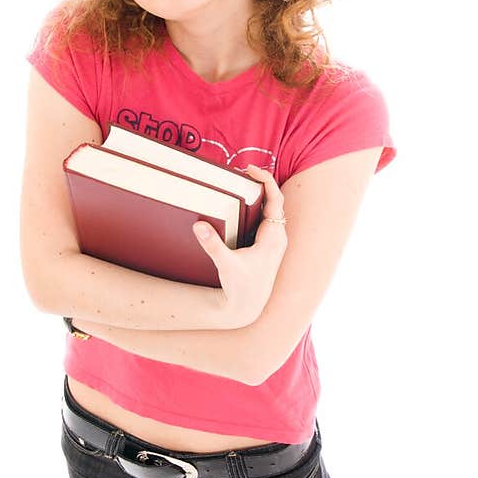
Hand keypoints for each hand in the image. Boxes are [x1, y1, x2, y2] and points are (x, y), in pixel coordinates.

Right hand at [193, 163, 287, 328]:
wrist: (248, 307)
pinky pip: (267, 219)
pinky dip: (258, 207)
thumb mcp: (225, 265)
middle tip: (241, 172)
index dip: (265, 180)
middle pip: (275, 200)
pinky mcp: (269, 246)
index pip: (275, 199)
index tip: (249, 170)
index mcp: (273, 237)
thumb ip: (212, 244)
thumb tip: (199, 226)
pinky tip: (244, 205)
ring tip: (242, 183)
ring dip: (260, 194)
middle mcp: (278, 237)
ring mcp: (275, 242)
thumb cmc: (241, 288)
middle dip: (260, 183)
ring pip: (272, 210)